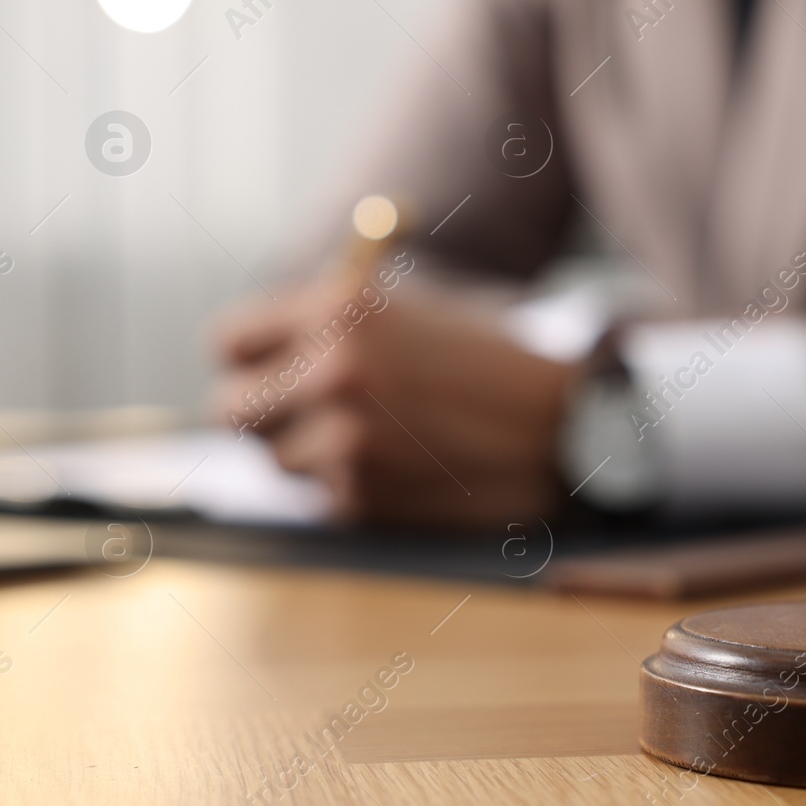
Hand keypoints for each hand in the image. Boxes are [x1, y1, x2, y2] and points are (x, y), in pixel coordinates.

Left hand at [211, 276, 580, 526]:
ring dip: (312, 457)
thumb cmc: (495, 358)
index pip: (231, 342)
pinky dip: (353, 489)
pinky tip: (407, 467)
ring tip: (376, 439)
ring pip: (277, 463)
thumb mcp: (413, 306)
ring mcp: (345, 439)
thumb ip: (331, 321)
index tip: (262, 371)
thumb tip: (256, 357)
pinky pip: (323, 499)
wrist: (574, 419)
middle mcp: (333, 371)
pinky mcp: (363, 499)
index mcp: (340, 307)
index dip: (248, 359)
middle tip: (296, 416)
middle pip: (234, 409)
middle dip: (265, 414)